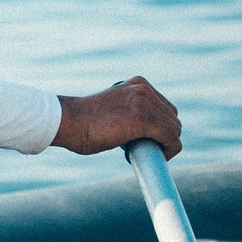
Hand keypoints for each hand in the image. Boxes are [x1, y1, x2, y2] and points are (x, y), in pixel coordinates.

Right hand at [53, 77, 181, 158]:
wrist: (66, 121)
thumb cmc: (83, 121)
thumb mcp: (112, 108)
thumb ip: (128, 112)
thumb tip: (140, 131)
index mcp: (138, 84)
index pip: (164, 108)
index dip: (161, 128)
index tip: (148, 141)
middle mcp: (144, 89)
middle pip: (172, 118)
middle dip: (165, 137)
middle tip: (146, 149)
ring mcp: (144, 103)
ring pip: (174, 130)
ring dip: (166, 146)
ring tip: (144, 153)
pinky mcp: (142, 120)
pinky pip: (171, 138)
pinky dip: (169, 151)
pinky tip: (155, 156)